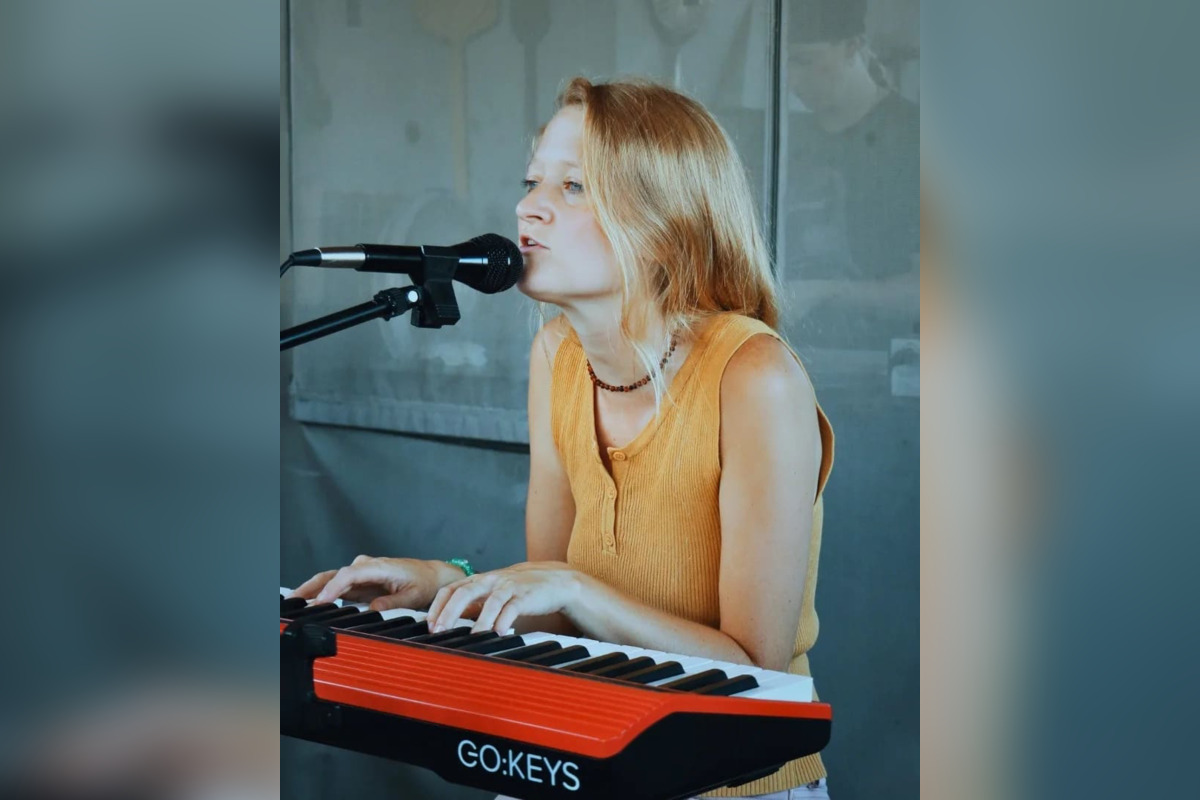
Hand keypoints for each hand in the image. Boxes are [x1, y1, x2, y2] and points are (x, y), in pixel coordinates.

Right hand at [288, 556, 450, 610]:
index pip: (349, 575)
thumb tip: (371, 610)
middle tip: (293, 601)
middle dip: (312, 587)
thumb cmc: (424, 583)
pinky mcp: (360, 581)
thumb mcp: (412, 596)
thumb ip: (391, 603)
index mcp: (378, 567)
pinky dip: (322, 592)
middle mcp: (366, 566)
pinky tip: (309, 602)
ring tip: (294, 603)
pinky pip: (337, 585)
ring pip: (331, 579)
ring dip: (312, 589)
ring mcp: (361, 572)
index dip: (333, 588)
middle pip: (333, 575)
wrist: (431, 576)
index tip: (320, 601)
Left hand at [426, 562, 582, 633]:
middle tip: (440, 631)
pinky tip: (499, 633)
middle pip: (464, 592)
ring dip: (480, 620)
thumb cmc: (519, 589)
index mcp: (480, 580)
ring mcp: (509, 587)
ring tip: (472, 636)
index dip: (438, 606)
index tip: (429, 625)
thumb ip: (473, 602)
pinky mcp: (526, 595)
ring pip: (490, 600)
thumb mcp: (492, 592)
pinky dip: (505, 620)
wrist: (554, 581)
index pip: (451, 589)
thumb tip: (448, 621)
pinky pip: (513, 607)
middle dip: (449, 613)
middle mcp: (491, 580)